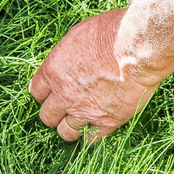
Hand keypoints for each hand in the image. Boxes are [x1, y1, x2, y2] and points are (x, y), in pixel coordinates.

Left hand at [29, 9, 157, 142]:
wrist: (136, 49)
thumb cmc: (111, 33)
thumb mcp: (79, 35)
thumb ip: (68, 55)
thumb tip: (69, 61)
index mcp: (53, 71)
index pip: (37, 92)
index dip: (45, 94)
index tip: (53, 92)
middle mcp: (64, 95)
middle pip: (47, 117)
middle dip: (54, 113)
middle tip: (65, 108)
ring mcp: (84, 111)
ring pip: (66, 132)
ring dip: (70, 127)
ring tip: (80, 120)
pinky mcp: (106, 121)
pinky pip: (91, 139)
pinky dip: (91, 135)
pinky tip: (97, 126)